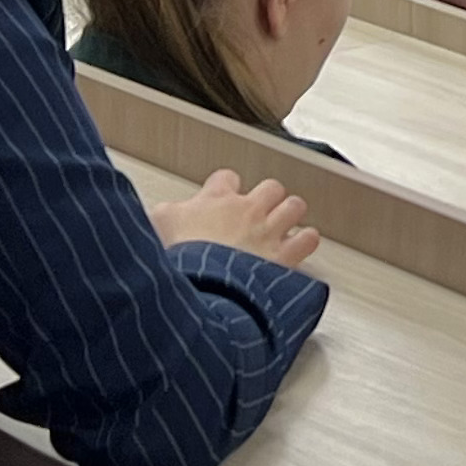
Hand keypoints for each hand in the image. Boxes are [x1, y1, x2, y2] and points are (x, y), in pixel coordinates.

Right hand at [149, 168, 322, 266]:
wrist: (201, 288)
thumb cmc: (179, 259)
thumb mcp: (157, 226)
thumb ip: (162, 214)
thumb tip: (156, 212)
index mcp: (216, 200)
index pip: (227, 178)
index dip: (226, 187)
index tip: (222, 196)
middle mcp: (247, 210)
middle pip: (270, 187)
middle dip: (267, 198)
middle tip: (259, 212)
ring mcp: (268, 232)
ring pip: (294, 206)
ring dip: (290, 215)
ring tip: (282, 225)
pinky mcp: (284, 256)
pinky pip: (308, 238)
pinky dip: (305, 241)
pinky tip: (299, 247)